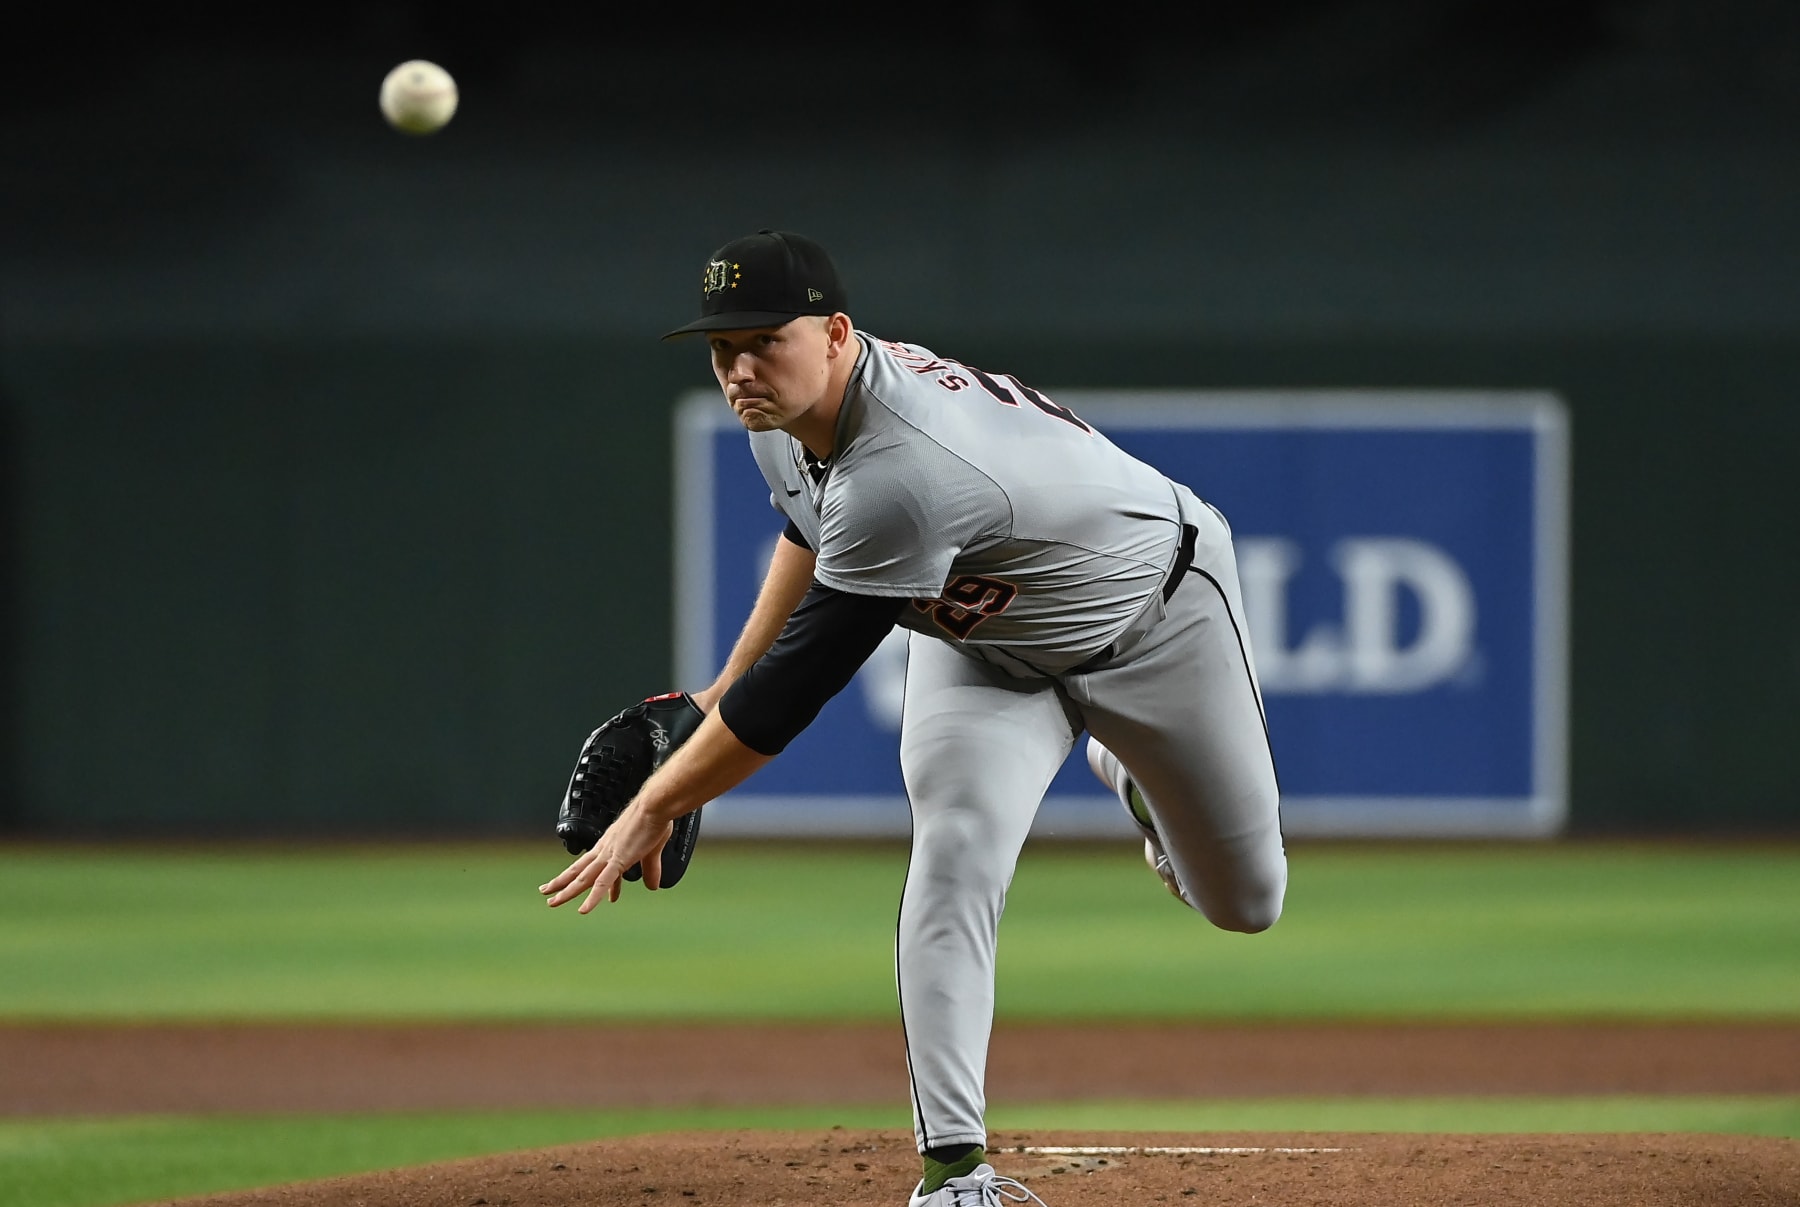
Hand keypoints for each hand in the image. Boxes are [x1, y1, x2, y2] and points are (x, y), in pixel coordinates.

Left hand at [539, 800, 674, 912]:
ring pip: (583, 878)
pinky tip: (584, 909)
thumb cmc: (653, 819)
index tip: (590, 895)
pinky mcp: (618, 860)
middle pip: (579, 871)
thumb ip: (651, 869)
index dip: (589, 882)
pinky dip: (592, 897)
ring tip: (552, 902)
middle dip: (562, 882)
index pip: (596, 867)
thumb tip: (652, 886)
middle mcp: (605, 850)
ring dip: (566, 891)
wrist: (655, 805)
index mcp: (610, 845)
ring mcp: (609, 855)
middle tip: (547, 892)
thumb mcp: (652, 848)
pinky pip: (601, 882)